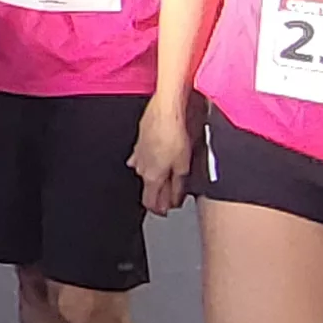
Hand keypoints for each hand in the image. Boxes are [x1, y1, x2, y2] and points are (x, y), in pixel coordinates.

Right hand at [133, 93, 195, 215]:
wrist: (165, 111)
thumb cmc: (173, 135)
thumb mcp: (183, 166)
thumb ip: (178, 185)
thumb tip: (176, 197)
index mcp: (151, 176)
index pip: (150, 201)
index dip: (158, 209)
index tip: (165, 211)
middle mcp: (141, 167)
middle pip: (148, 187)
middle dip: (159, 194)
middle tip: (171, 196)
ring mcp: (138, 153)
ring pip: (145, 171)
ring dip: (155, 176)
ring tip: (168, 175)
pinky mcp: (140, 140)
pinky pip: (143, 156)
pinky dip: (150, 161)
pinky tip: (156, 157)